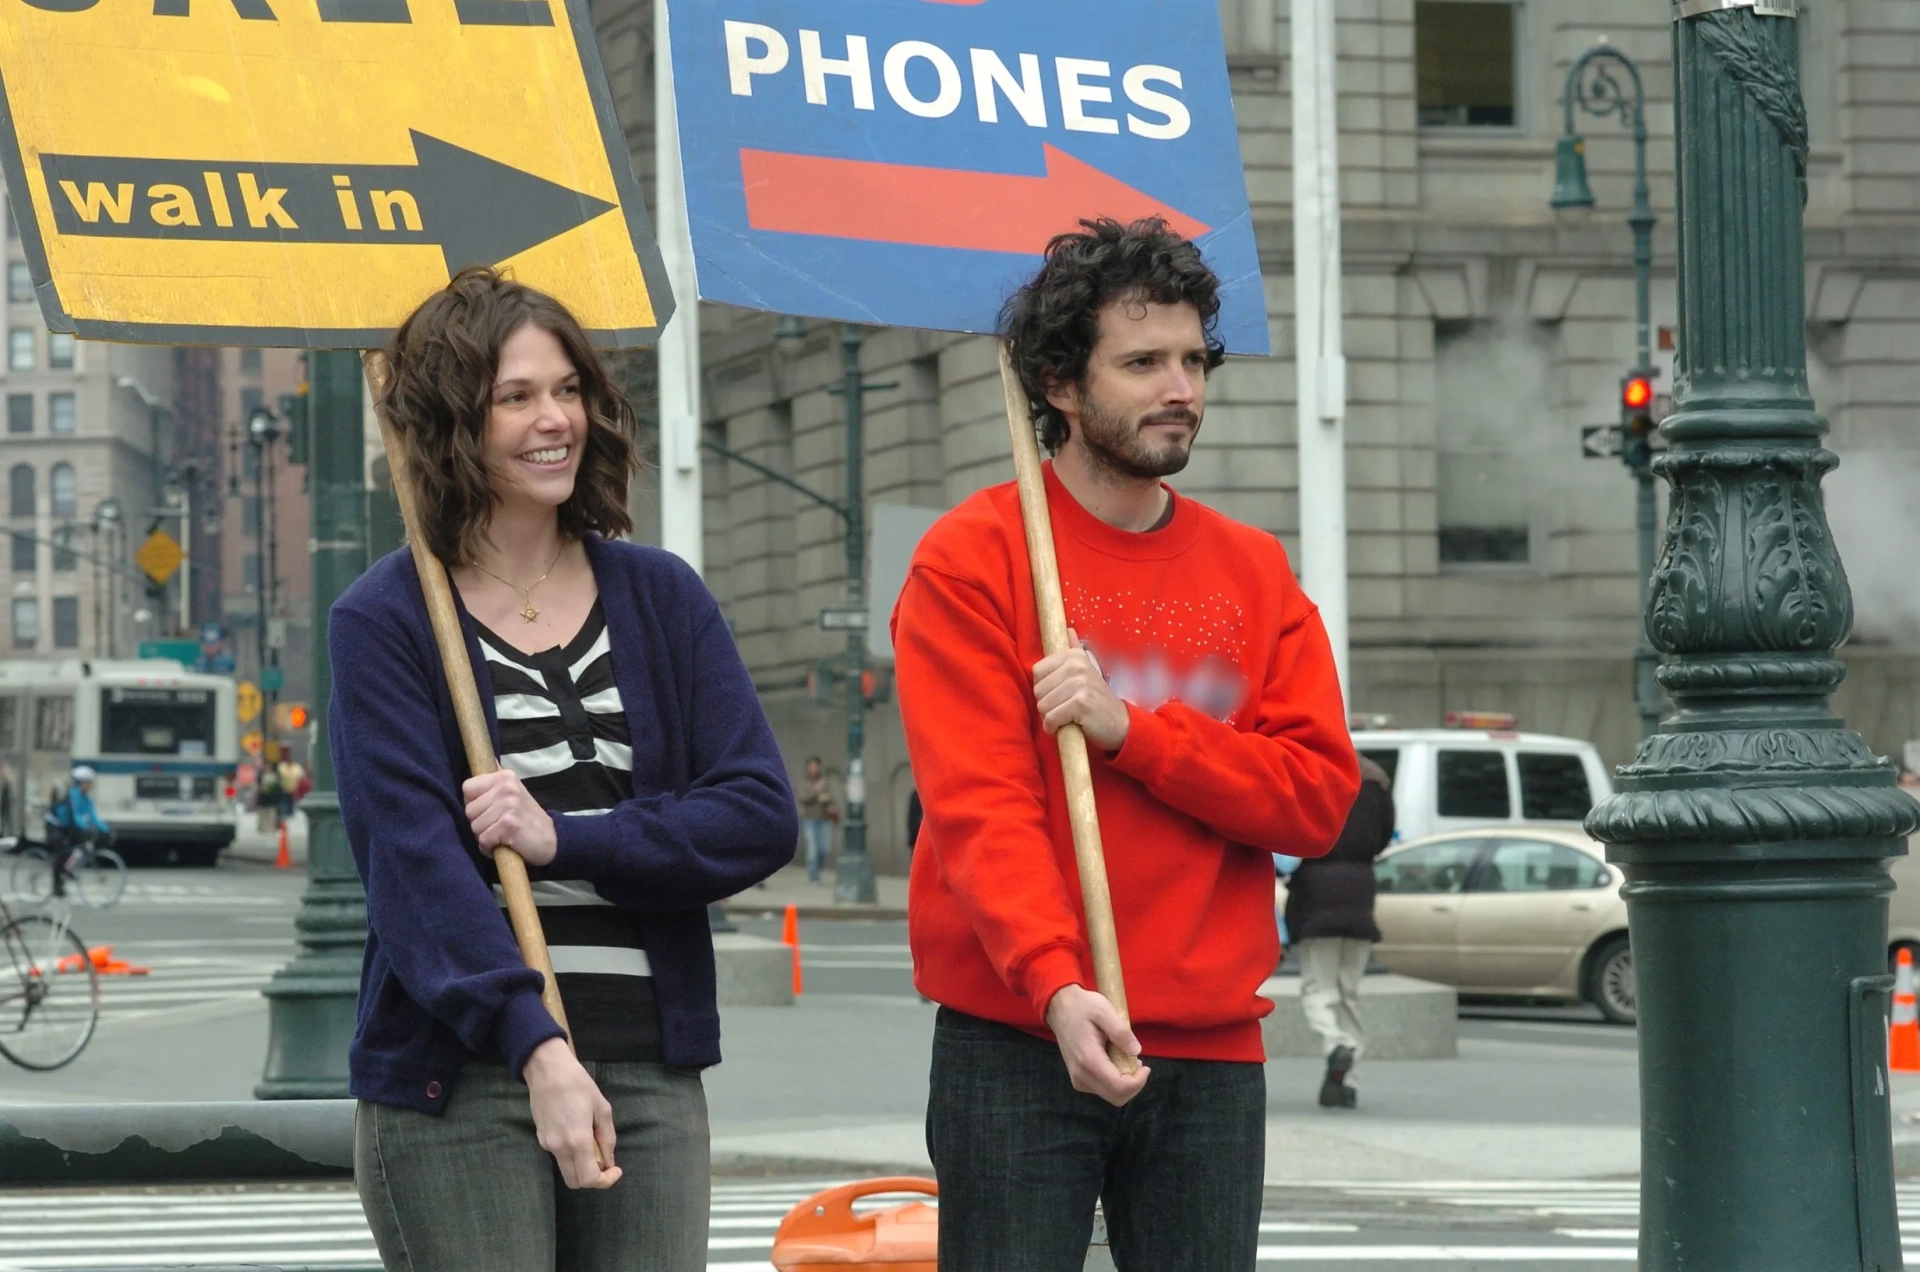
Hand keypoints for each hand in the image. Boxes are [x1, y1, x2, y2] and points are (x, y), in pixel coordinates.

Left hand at [463, 769, 556, 866]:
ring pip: (475, 827)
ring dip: (485, 837)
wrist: (552, 840)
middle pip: (469, 810)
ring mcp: (508, 805)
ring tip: (501, 835)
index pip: (467, 787)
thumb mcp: (513, 793)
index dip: (474, 804)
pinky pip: (483, 840)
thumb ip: (496, 782)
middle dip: (479, 823)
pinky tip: (503, 844)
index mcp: (505, 776)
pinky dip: (490, 848)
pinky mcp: (509, 824)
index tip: (489, 811)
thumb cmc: (527, 819)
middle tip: (498, 826)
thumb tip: (487, 759)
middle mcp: (507, 787)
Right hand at [523, 1038, 621, 1189]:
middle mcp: (559, 1147)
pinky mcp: (540, 1138)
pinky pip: (558, 1156)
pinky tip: (577, 1134)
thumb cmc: (579, 1084)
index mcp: (578, 1140)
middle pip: (575, 1182)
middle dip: (592, 1178)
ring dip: (581, 1167)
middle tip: (604, 1161)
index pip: (589, 1179)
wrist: (548, 1070)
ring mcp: (546, 1144)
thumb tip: (608, 1161)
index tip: (616, 1170)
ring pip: (565, 1170)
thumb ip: (607, 1138)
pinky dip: (571, 1155)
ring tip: (592, 1144)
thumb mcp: (602, 1108)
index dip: (605, 1181)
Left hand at [1032, 628, 1129, 750]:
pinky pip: (1051, 719)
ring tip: (1067, 718)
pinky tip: (1066, 727)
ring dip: (1050, 718)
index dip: (1044, 689)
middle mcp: (1076, 666)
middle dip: (1047, 706)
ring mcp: (1079, 684)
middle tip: (1065, 710)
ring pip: (1043, 706)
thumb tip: (1068, 630)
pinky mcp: (1080, 703)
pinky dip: (1054, 728)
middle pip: (1038, 690)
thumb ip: (1075, 651)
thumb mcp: (1088, 671)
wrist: (1120, 723)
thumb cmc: (1097, 700)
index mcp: (1074, 656)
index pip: (1037, 671)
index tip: (1059, 695)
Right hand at [1045, 984, 1149, 1106]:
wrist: (1059, 1009)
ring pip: (1111, 1096)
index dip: (1138, 1082)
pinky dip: (1115, 1082)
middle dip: (1134, 1085)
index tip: (1145, 1066)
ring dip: (1125, 1083)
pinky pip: (1103, 1090)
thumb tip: (1136, 1052)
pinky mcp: (1078, 1079)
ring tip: (1127, 1059)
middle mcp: (1081, 1075)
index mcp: (1089, 1059)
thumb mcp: (1104, 1010)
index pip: (1119, 1087)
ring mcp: (1078, 1080)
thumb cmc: (1083, 1007)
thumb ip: (1121, 1032)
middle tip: (1138, 1063)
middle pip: (1117, 1097)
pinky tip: (1116, 1062)